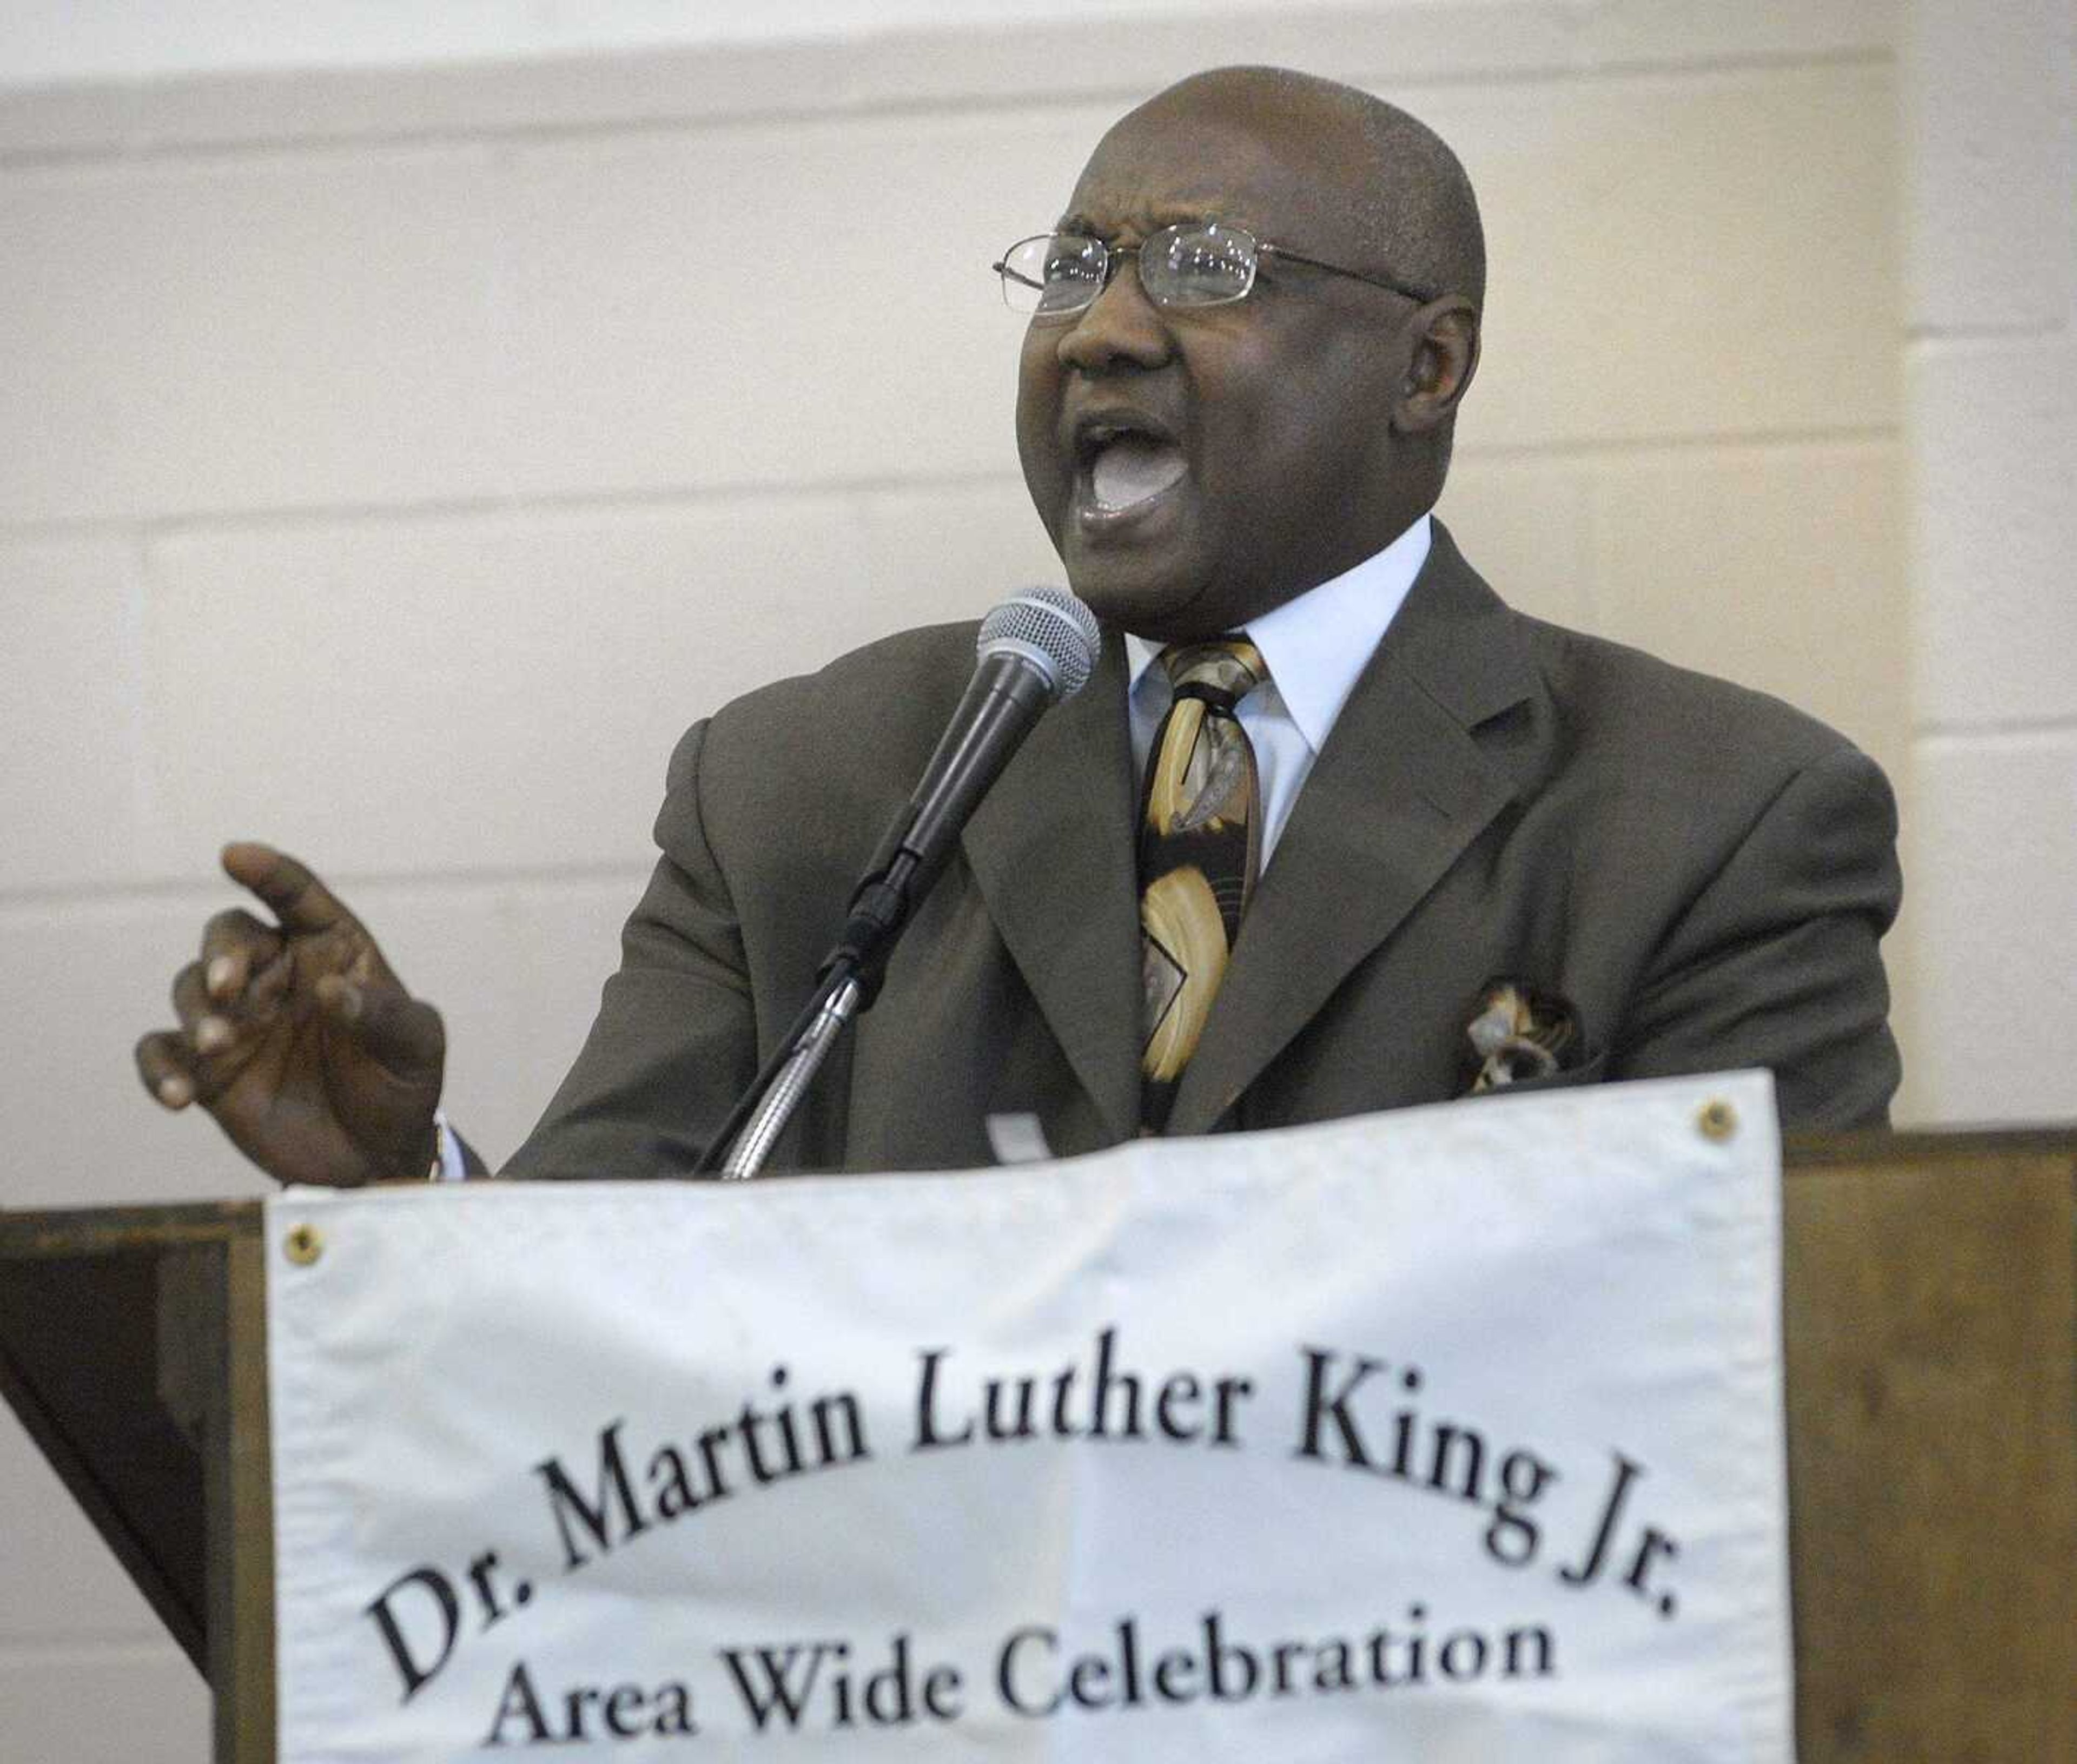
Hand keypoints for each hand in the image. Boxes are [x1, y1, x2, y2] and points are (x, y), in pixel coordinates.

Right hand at [136, 843, 445, 1185]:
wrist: (378, 1155)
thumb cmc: (402, 1085)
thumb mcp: (416, 1047)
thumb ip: (383, 1016)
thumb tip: (332, 990)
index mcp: (330, 951)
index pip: (297, 898)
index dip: (268, 872)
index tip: (235, 855)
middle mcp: (276, 975)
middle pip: (229, 937)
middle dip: (222, 954)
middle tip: (228, 986)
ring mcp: (237, 1020)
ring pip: (190, 989)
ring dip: (196, 1012)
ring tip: (216, 1048)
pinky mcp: (208, 1069)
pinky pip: (162, 1052)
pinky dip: (159, 1068)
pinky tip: (177, 1096)